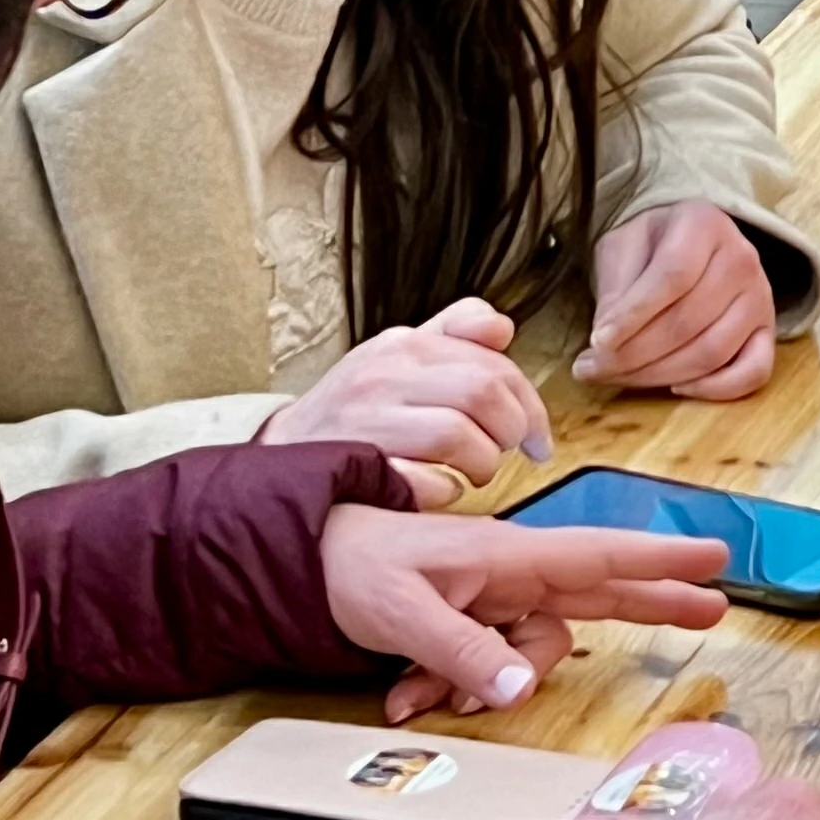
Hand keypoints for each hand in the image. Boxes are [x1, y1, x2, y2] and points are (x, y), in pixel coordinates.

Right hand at [267, 296, 553, 506]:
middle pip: (483, 393)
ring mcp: (368, 420)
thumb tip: (502, 327)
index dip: (529, 402)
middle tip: (510, 454)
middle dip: (510, 431)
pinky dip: (442, 492)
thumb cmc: (354, 412)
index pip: (492, 362)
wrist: (282, 456)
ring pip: (459, 436)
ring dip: (481, 464)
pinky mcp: (356, 467)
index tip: (537, 435)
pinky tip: (439, 491)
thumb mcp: (397, 358)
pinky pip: (424, 482)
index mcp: (403, 345)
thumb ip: (452, 334)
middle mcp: (385, 373)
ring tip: (473, 473)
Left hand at [319, 501, 729, 720]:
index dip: (659, 558)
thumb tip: (518, 692)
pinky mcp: (469, 620)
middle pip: (599, 588)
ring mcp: (491, 597)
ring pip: (531, 646)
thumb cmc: (352, 567)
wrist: (304, 560)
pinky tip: (406, 696)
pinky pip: (489, 663)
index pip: (599, 553)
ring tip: (421, 698)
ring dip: (490, 682)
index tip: (712, 556)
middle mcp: (510, 572)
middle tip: (712, 608)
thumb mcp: (404, 613)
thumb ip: (465, 652)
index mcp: (507, 555)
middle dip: (652, 599)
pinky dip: (453, 687)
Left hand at [577, 203, 778, 400]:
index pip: (673, 276)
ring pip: (713, 351)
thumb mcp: (622, 249)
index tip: (597, 341)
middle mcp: (741, 257)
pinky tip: (677, 387)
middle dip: (635, 354)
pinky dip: (717, 389)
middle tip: (594, 369)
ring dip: (661, 374)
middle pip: (688, 320)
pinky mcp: (767, 330)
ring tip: (620, 378)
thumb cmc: (651, 245)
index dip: (633, 315)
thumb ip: (615, 292)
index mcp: (704, 224)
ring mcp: (760, 296)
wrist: (689, 241)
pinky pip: (754, 371)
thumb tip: (605, 346)